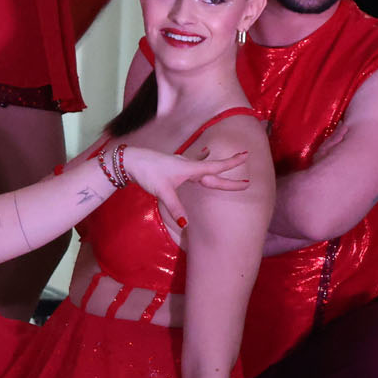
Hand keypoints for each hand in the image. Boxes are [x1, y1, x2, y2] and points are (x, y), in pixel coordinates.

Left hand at [120, 145, 249, 222]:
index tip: (246, 155)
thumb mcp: (162, 191)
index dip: (231, 163)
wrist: (130, 160)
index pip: (215, 167)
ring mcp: (181, 165)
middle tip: (247, 182)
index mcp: (189, 169)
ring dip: (217, 169)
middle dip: (229, 178)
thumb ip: (175, 207)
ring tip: (230, 164)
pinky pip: (193, 163)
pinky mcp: (174, 166)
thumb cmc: (147, 173)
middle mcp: (188, 165)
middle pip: (213, 173)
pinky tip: (205, 152)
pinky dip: (202, 159)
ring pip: (204, 169)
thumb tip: (186, 224)